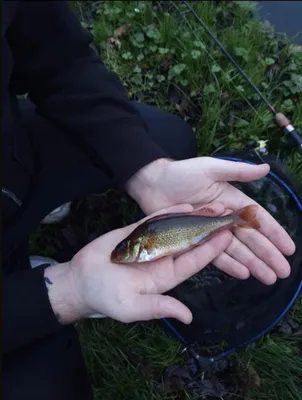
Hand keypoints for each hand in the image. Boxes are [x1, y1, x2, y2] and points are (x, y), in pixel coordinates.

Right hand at [44, 204, 232, 324]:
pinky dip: (169, 212)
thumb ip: (159, 307)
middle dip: (207, 230)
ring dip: (192, 219)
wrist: (80, 281)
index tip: (226, 237)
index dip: (210, 250)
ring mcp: (149, 243)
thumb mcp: (133, 307)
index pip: (192, 262)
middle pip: (188, 242)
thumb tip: (188, 317)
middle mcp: (161, 258)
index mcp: (164, 277)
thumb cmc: (105, 297)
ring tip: (211, 207)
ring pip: (175, 228)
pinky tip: (185, 205)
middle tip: (225, 216)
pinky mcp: (135, 231)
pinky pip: (155, 220)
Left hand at [125, 157, 295, 284]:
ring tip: (268, 278)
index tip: (289, 249)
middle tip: (283, 272)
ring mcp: (210, 231)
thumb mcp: (211, 168)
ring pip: (236, 250)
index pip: (258, 220)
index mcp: (231, 201)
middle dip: (268, 255)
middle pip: (251, 239)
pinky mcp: (195, 240)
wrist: (153, 183)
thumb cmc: (182, 173)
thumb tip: (266, 168)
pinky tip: (243, 274)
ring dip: (253, 263)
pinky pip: (214, 254)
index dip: (274, 234)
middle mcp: (224, 218)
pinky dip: (229, 264)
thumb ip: (238, 171)